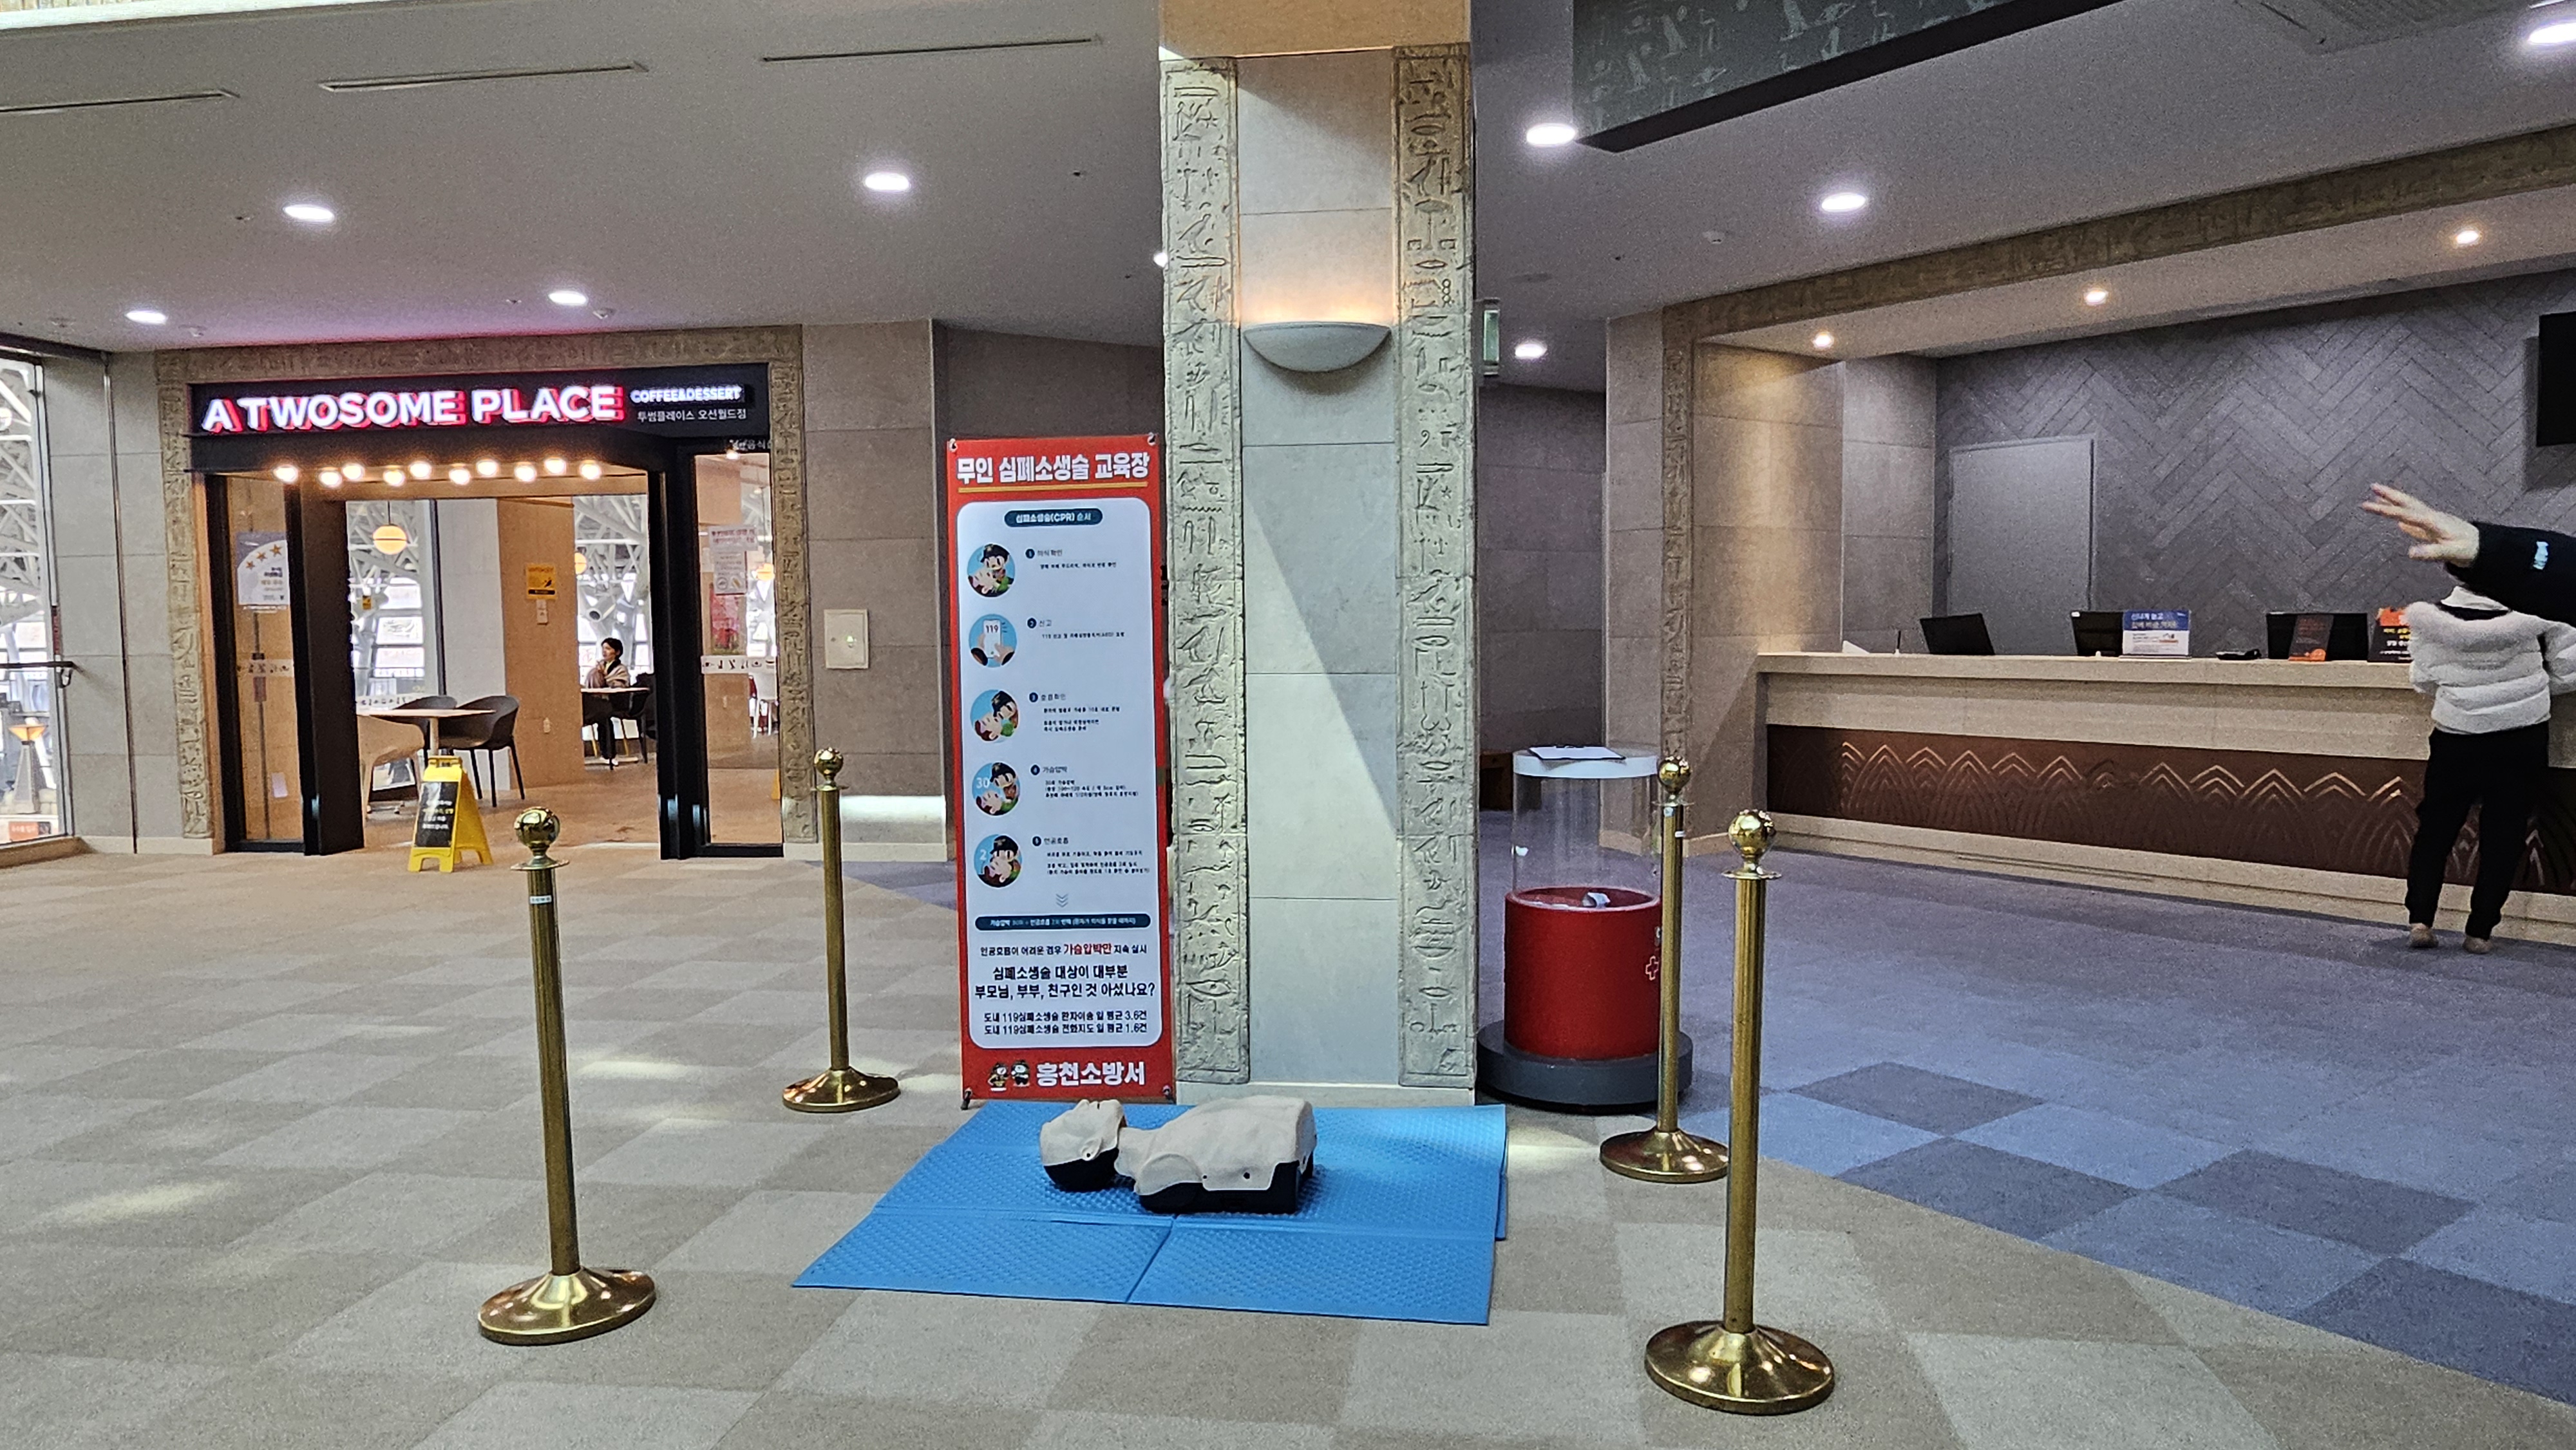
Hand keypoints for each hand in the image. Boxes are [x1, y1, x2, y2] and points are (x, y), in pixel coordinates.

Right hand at [2363, 485, 2478, 564]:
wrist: (2485, 547)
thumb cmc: (2470, 549)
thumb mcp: (2452, 552)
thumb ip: (2431, 552)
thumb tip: (2410, 553)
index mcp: (2433, 521)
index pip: (2404, 514)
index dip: (2386, 510)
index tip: (2368, 505)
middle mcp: (2431, 518)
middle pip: (2407, 504)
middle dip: (2389, 495)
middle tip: (2372, 486)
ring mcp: (2432, 523)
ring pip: (2410, 509)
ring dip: (2394, 503)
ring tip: (2378, 497)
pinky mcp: (2434, 530)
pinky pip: (2415, 521)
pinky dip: (2404, 518)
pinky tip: (2398, 521)